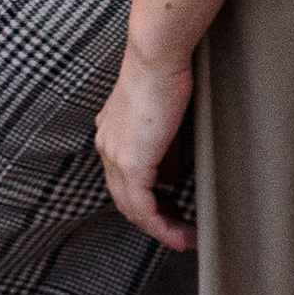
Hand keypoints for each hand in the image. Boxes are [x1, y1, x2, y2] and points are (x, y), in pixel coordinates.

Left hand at [95, 37, 194, 250]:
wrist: (157, 57)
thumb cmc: (166, 73)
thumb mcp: (164, 117)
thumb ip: (164, 148)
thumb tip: (170, 177)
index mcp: (111, 134)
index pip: (125, 180)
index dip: (149, 201)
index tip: (173, 211)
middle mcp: (107, 147)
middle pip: (126, 199)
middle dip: (156, 220)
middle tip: (182, 231)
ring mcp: (114, 156)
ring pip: (133, 209)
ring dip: (161, 227)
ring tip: (186, 236)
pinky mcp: (130, 163)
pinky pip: (143, 209)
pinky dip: (162, 226)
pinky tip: (180, 234)